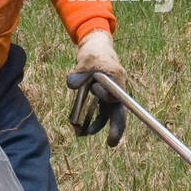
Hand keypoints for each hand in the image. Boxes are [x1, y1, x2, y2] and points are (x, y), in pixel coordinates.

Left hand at [67, 29, 126, 146]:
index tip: (97, 94)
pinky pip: (98, 112)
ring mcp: (109, 95)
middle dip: (116, 128)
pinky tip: (79, 128)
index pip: (116, 96)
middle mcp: (116, 90)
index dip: (109, 100)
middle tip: (111, 143)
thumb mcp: (85, 59)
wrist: (95, 48)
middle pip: (119, 111)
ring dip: (97, 125)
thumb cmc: (93, 52)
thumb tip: (71, 84)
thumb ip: (79, 72)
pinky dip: (89, 119)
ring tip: (83, 134)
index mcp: (117, 79)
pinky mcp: (101, 98)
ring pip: (107, 114)